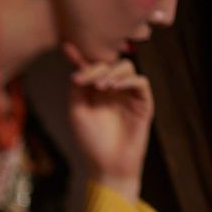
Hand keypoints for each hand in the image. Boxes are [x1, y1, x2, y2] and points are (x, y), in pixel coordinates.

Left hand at [63, 43, 153, 203]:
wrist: (107, 165)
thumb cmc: (91, 141)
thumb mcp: (77, 111)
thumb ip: (77, 88)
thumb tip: (78, 65)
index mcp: (97, 89)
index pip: (91, 66)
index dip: (81, 56)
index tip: (67, 46)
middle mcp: (114, 89)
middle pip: (110, 62)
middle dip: (97, 65)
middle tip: (85, 77)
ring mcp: (129, 95)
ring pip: (127, 67)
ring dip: (113, 72)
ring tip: (101, 86)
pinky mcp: (144, 104)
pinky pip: (141, 83)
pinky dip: (128, 81)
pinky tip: (113, 88)